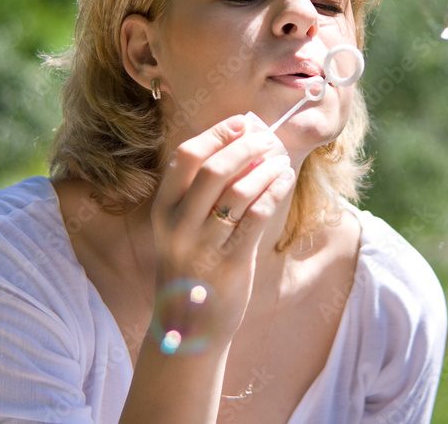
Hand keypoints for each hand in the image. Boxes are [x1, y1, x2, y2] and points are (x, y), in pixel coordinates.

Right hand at [150, 114, 294, 344]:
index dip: (216, 134)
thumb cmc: (192, 265)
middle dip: (246, 147)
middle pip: (214, 170)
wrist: (189, 324)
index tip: (242, 122)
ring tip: (280, 159)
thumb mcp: (181, 228)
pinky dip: (273, 191)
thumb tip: (241, 144)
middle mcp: (178, 226)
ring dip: (265, 168)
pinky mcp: (230, 263)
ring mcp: (203, 246)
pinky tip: (283, 180)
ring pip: (238, 191)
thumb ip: (201, 192)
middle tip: (267, 139)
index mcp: (163, 210)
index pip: (187, 157)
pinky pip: (256, 217)